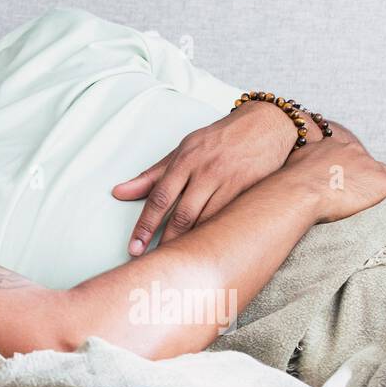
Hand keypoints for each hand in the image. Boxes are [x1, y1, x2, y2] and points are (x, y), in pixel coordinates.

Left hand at [113, 100, 301, 254]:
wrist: (266, 125)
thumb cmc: (219, 139)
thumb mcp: (182, 150)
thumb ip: (152, 175)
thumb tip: (119, 192)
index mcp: (184, 160)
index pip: (159, 198)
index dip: (145, 225)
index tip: (134, 246)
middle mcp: (205, 171)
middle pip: (181, 214)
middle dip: (164, 241)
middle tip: (152, 262)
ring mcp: (228, 182)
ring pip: (205, 220)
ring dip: (189, 244)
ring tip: (176, 262)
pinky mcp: (249, 191)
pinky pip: (228, 219)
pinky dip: (215, 236)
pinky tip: (206, 251)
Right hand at [276, 137, 385, 222]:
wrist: (299, 191)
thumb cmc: (291, 182)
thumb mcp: (295, 164)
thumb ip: (305, 163)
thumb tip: (302, 171)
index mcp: (333, 147)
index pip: (348, 157)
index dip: (348, 171)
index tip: (344, 182)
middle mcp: (353, 151)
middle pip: (367, 164)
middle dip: (364, 177)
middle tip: (357, 194)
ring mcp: (369, 166)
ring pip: (383, 173)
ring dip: (379, 185)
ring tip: (376, 199)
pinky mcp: (383, 182)